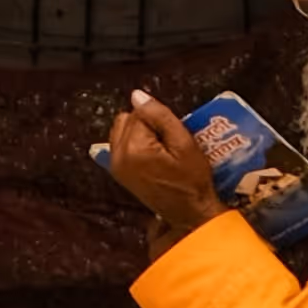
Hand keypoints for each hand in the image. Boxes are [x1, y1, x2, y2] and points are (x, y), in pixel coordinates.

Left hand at [105, 93, 225, 237]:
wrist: (189, 213)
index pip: (140, 112)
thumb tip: (137, 95)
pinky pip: (120, 144)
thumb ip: (160, 116)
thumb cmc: (192, 180)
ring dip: (139, 131)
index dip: (160, 120)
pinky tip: (151, 153)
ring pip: (122, 129)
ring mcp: (115, 166)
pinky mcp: (118, 173)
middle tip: (168, 141)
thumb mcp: (184, 143)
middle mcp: (118, 156)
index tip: (173, 136)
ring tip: (160, 147)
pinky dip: (134, 143)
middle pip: (127, 119)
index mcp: (133, 148)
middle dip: (147, 123)